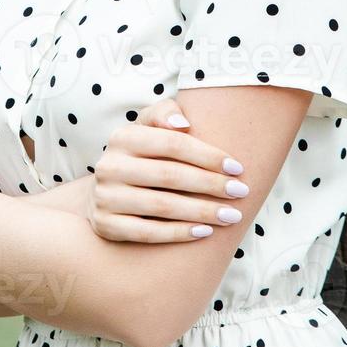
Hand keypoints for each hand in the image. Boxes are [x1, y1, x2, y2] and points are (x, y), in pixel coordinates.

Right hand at [87, 97, 250, 242]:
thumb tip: (182, 123)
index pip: (172, 143)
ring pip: (161, 206)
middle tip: (242, 192)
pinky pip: (147, 232)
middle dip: (211, 184)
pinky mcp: (106, 226)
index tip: (238, 168)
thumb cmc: (141, 155)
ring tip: (232, 216)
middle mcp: (110, 165)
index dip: (207, 155)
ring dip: (202, 211)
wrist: (106, 192)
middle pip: (169, 175)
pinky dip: (179, 233)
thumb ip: (164, 113)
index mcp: (123, 136)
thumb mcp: (148, 127)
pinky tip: (205, 232)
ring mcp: (105, 197)